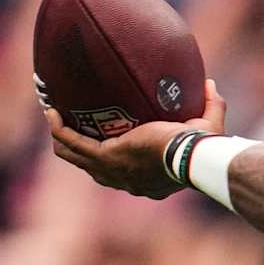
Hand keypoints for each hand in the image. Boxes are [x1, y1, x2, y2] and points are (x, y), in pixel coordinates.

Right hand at [45, 79, 226, 199]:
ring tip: (55, 118)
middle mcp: (125, 180)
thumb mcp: (207, 126)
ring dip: (63, 138)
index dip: (110, 158)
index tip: (105, 141)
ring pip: (76, 156)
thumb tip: (209, 84)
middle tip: (68, 128)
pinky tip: (52, 112)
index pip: (121, 173)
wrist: (190, 155)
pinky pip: (73, 142)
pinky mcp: (105, 156)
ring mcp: (112, 170)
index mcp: (145, 178)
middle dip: (77, 149)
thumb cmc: (202, 146)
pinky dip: (61, 129)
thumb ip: (211, 105)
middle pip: (92, 167)